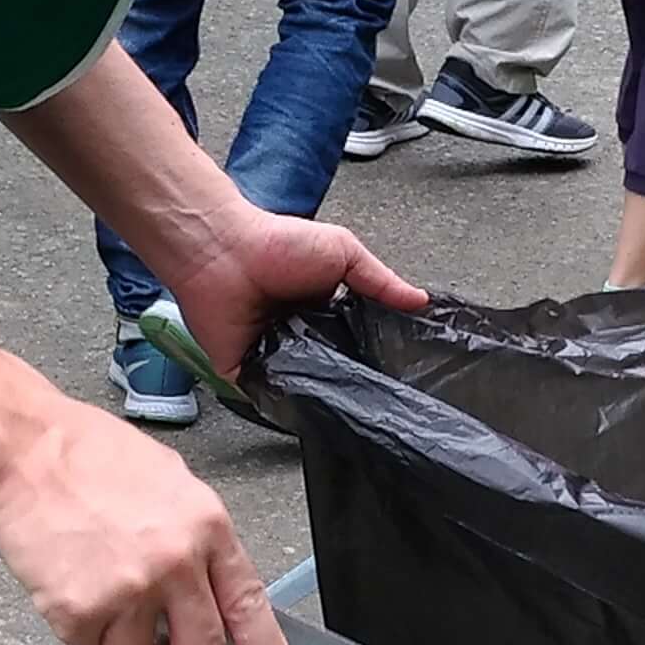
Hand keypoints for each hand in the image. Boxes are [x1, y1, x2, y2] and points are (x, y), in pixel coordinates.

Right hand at [0, 389, 290, 644]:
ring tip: (97, 574)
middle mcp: (174, 563)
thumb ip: (199, 543)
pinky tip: (70, 576)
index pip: (250, 606)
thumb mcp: (172, 485)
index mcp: (206, 528)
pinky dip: (78, 621)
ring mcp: (128, 590)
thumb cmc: (89, 457)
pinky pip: (88, 643)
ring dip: (118, 629)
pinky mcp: (80, 610)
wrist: (25, 451)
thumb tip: (213, 592)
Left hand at [167, 203, 424, 388]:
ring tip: (348, 401)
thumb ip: (380, 282)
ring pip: (306, 390)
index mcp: (322, 313)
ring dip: (322, 393)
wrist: (222, 251)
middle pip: (333, 372)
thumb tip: (421, 301)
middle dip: (351, 381)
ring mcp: (273, 359)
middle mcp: (299, 339)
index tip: (399, 375)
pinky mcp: (246, 374)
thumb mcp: (343, 252)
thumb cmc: (276, 243)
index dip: (374, 358)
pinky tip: (307, 402)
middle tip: (378, 396)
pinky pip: (272, 398)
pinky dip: (286, 402)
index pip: (354, 345)